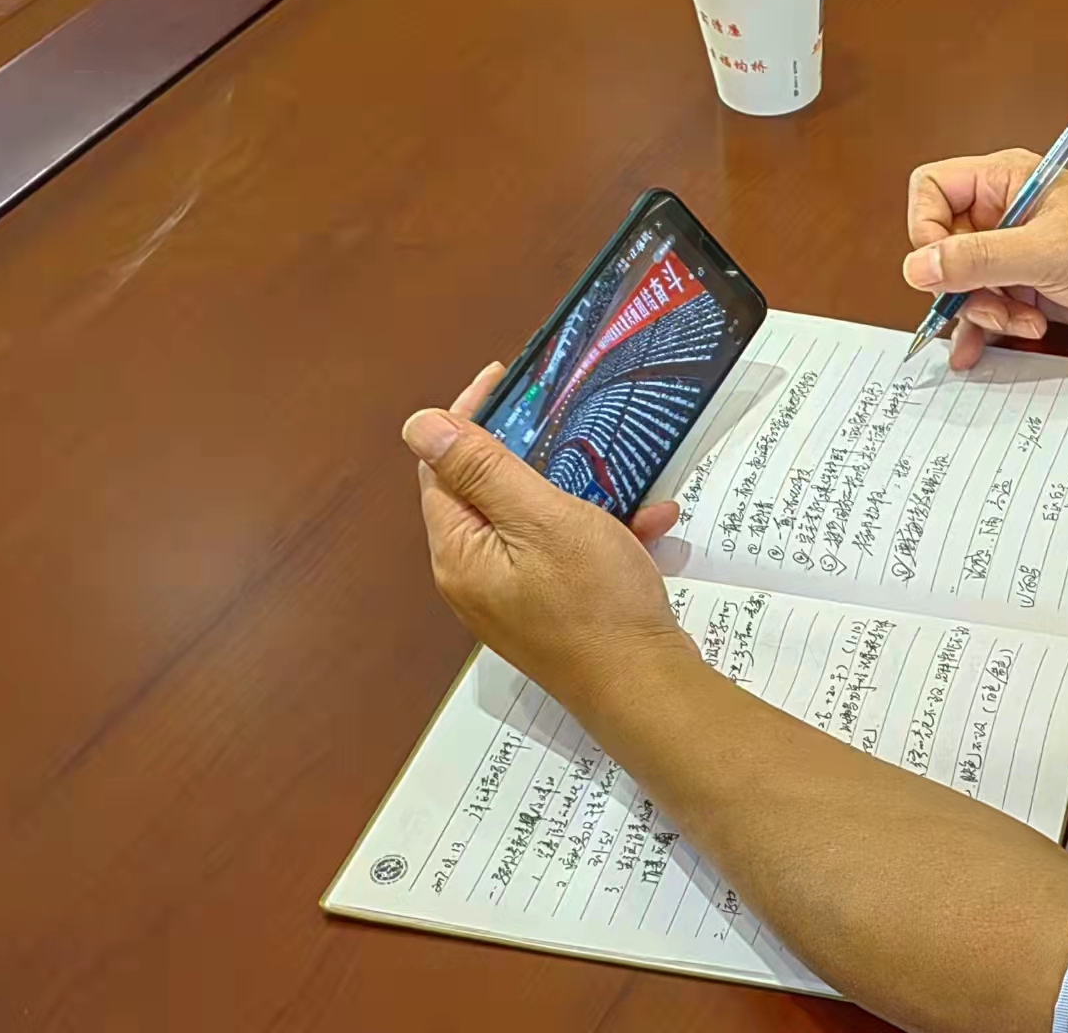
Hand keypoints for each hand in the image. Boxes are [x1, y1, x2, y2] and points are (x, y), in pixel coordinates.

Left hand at [402, 363, 697, 698]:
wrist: (645, 688)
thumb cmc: (595, 602)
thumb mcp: (543, 519)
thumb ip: (482, 470)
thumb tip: (419, 425)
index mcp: (459, 550)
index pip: (442, 466)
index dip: (468, 417)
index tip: (507, 378)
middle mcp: (473, 576)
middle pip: (488, 492)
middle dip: (535, 453)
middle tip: (573, 421)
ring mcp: (511, 598)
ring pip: (534, 521)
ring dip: (581, 494)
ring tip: (627, 479)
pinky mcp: (550, 611)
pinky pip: (565, 555)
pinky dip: (602, 534)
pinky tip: (648, 527)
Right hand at [903, 150, 1067, 368]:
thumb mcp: (1047, 252)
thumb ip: (980, 258)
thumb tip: (918, 266)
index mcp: (1001, 181)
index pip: (931, 190)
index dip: (926, 230)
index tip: (945, 268)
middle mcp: (998, 213)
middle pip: (941, 247)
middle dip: (965, 286)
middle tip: (1000, 305)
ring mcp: (1008, 251)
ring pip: (960, 285)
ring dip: (983, 312)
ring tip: (1026, 322)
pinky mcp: (1020, 285)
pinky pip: (981, 307)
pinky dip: (980, 330)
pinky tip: (974, 353)